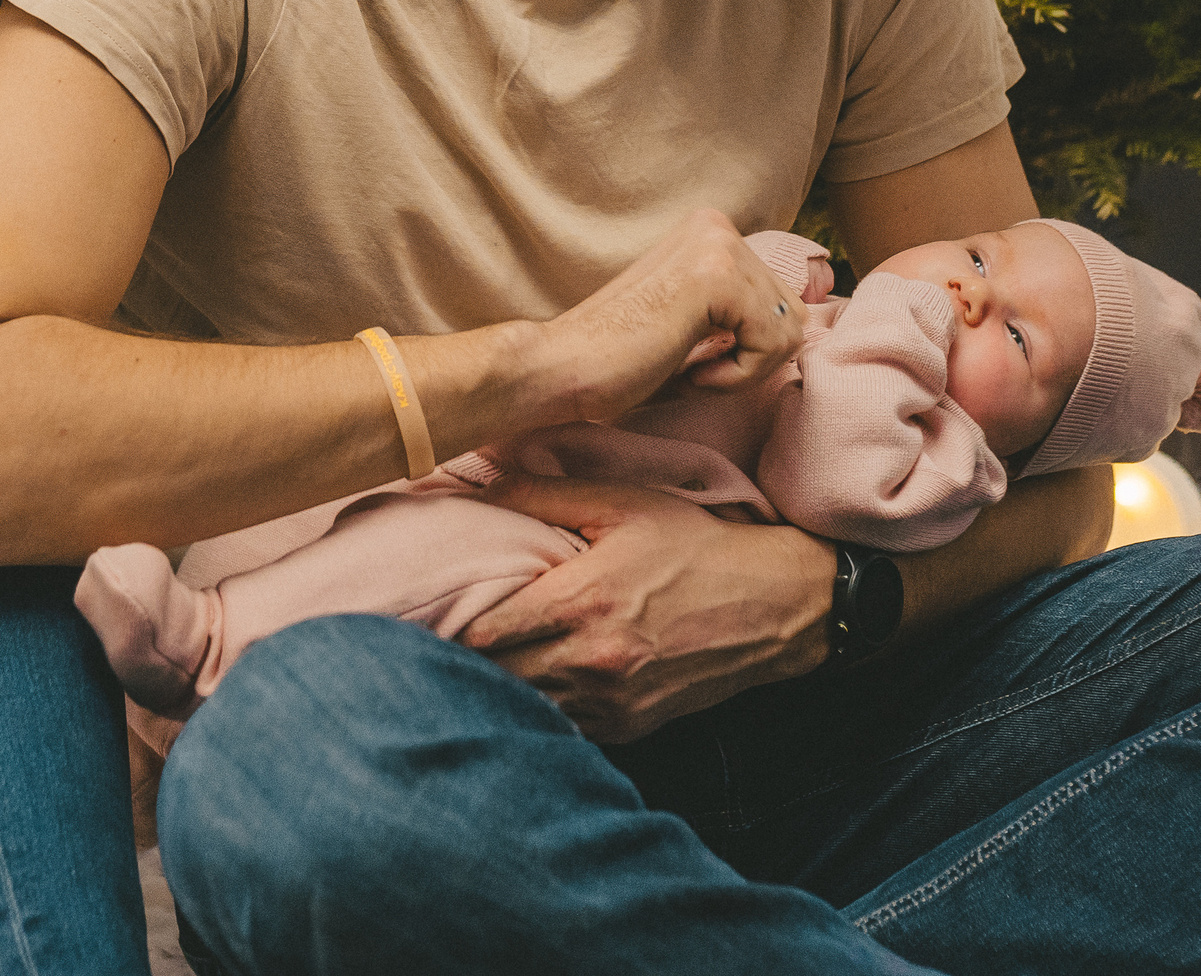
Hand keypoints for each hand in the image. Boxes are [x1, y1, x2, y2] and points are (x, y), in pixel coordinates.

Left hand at [462, 474, 833, 741]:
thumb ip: (543, 491)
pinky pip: (565, 726)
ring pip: (527, 709)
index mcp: (581, 602)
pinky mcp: (632, 726)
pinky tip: (530, 683)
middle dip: (464, 661)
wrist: (775, 604)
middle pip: (496, 679)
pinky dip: (542, 707)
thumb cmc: (693, 544)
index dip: (448, 626)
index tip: (425, 613)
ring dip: (499, 689)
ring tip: (469, 666)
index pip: (484, 634)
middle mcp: (593, 661)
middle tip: (434, 640)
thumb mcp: (621, 501)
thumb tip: (478, 474)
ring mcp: (614, 702)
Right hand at [544, 208, 806, 425]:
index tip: (692, 354)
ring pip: (789, 331)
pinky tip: (689, 370)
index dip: (747, 347)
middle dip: (749, 358)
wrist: (563, 367)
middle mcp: (716, 225)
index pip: (782, 300)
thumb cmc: (621, 358)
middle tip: (690, 366)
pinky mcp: (717, 277)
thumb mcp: (697, 323)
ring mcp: (717, 245)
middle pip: (793, 314)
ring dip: (741, 370)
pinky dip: (735, 377)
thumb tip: (808, 323)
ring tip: (688, 367)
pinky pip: (773, 344)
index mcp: (709, 230)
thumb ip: (742, 311)